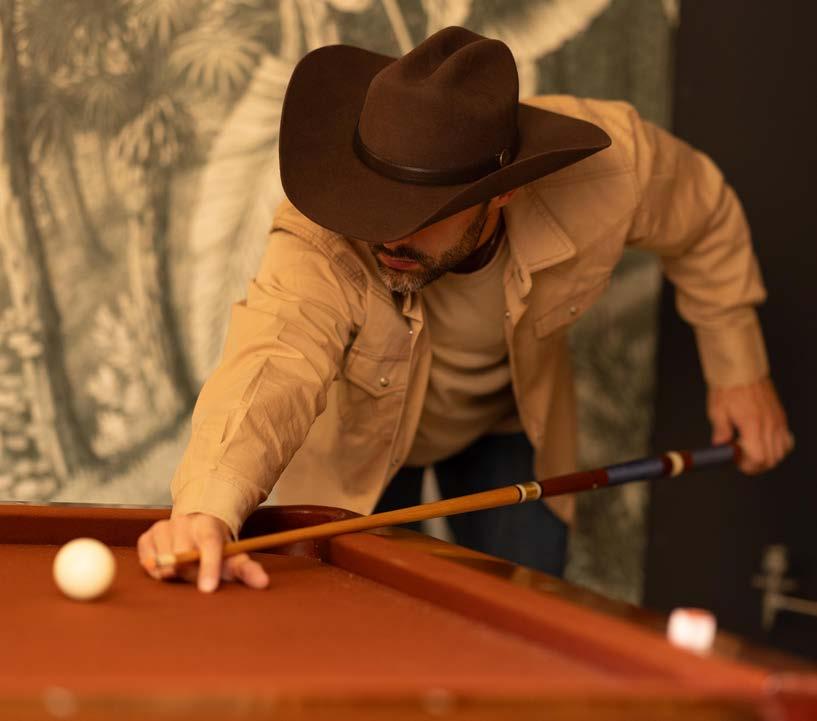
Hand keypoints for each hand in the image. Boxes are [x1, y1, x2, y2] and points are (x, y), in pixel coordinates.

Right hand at [137, 513, 268, 592]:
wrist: (197, 527)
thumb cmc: (217, 549)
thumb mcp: (234, 558)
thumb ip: (248, 570)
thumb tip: (264, 583)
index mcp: (209, 525)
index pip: (210, 545)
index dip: (209, 567)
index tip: (208, 589)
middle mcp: (184, 522)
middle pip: (183, 556)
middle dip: (190, 573)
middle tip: (198, 577)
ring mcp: (163, 527)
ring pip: (163, 561)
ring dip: (173, 573)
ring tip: (184, 568)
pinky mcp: (147, 536)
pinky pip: (147, 561)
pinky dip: (156, 570)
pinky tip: (168, 567)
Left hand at [707, 377, 793, 473]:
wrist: (742, 368)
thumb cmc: (729, 386)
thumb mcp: (717, 411)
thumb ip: (720, 433)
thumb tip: (721, 446)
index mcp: (753, 425)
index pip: (758, 458)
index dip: (747, 466)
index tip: (736, 462)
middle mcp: (769, 424)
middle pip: (772, 459)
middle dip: (756, 465)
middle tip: (742, 460)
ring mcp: (778, 420)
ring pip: (782, 452)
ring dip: (768, 457)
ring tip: (752, 452)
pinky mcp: (781, 416)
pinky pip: (786, 439)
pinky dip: (777, 446)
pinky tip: (764, 442)